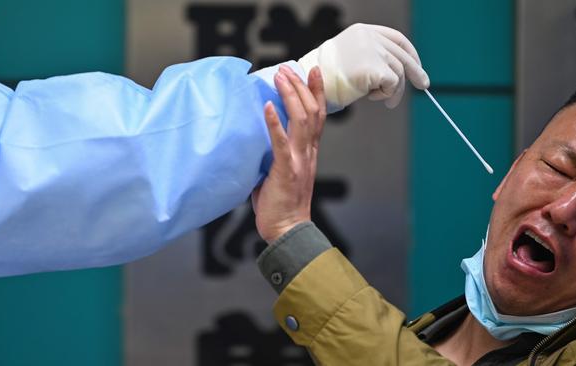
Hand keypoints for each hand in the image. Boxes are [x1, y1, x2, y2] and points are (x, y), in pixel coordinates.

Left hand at [252, 65, 325, 242]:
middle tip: (290, 68)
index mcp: (309, 153)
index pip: (318, 116)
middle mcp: (308, 153)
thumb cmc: (281, 206)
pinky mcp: (286, 170)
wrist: (288, 231)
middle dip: (302, 87)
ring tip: (280, 77)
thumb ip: (275, 155)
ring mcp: (299, 160)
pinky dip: (275, 123)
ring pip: (302, 120)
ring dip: (291, 96)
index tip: (313, 71)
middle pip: (312, 112)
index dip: (317, 92)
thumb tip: (257, 140)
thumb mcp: (281, 173)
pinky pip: (281, 142)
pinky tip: (267, 107)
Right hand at [298, 23, 429, 109]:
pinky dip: (386, 94)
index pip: (396, 39)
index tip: (416, 65)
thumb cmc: (325, 77)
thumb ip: (371, 57)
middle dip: (415, 71)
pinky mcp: (374, 67)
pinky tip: (372, 97)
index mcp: (363, 31)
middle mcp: (370, 38)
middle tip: (423, 84)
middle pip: (402, 55)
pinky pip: (392, 84)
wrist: (309, 83)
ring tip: (385, 100)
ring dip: (394, 90)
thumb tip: (398, 72)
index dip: (410, 53)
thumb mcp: (350, 58)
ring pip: (399, 73)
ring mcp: (373, 51)